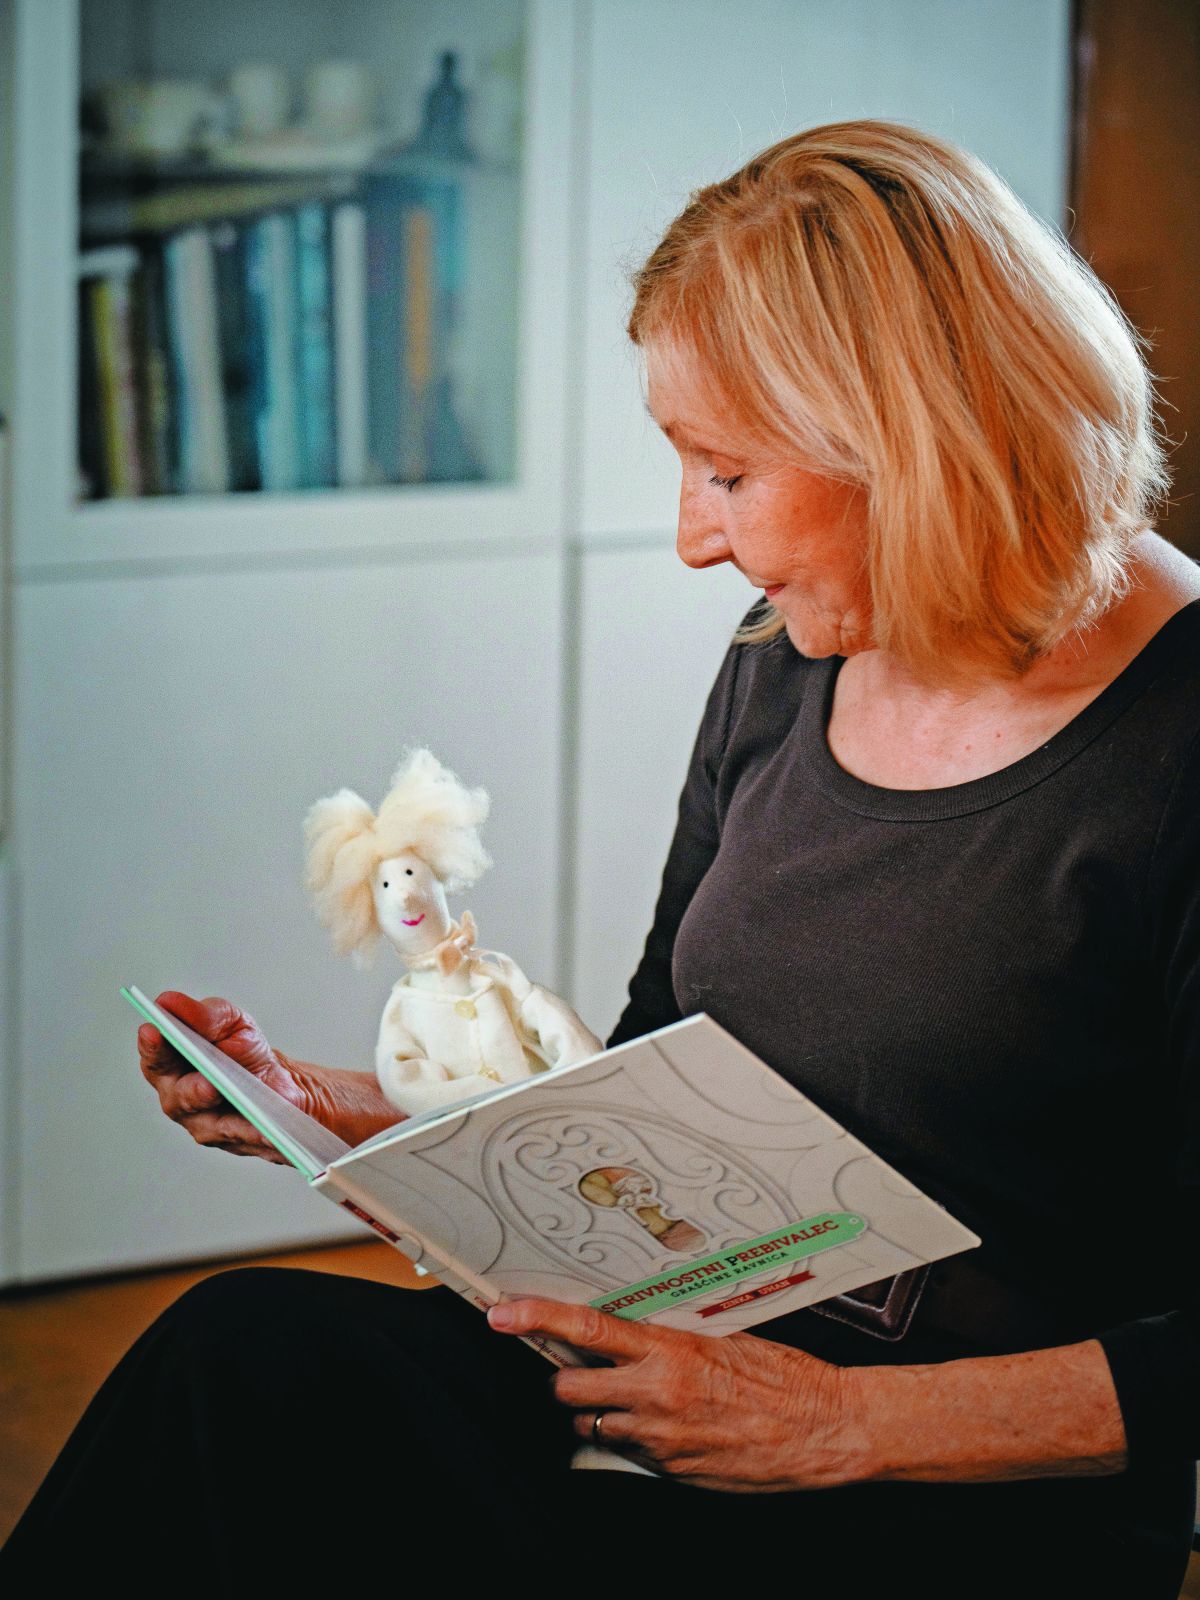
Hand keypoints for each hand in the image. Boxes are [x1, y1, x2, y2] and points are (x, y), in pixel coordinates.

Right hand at [138, 990, 309, 1163]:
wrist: (279, 1081)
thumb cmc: (243, 1050)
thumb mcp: (230, 1022)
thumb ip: (204, 1014)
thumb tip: (169, 1001)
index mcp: (172, 1067)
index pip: (155, 1059)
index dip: (153, 1047)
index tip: (153, 1031)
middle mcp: (180, 1099)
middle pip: (179, 1097)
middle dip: (192, 1089)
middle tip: (207, 1081)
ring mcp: (204, 1125)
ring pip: (209, 1124)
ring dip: (230, 1118)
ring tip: (242, 1104)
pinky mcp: (232, 1142)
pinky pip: (245, 1138)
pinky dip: (257, 1132)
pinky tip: (270, 1127)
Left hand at [487, 1297, 868, 1491]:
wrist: (823, 1427)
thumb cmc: (782, 1376)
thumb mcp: (722, 1335)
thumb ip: (669, 1334)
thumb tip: (627, 1325)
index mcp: (669, 1349)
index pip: (584, 1329)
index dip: (535, 1318)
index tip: (501, 1313)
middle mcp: (656, 1393)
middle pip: (568, 1387)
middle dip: (567, 1379)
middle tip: (586, 1369)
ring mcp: (660, 1438)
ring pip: (594, 1424)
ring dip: (604, 1412)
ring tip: (643, 1400)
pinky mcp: (671, 1471)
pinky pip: (631, 1453)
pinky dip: (638, 1439)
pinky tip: (674, 1427)